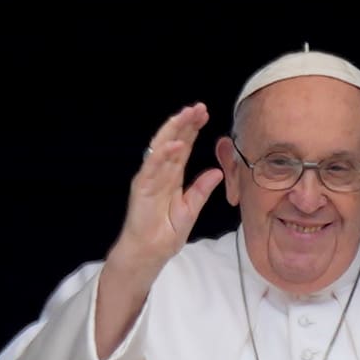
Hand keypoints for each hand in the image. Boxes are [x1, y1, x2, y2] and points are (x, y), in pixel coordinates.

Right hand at [110, 102, 223, 275]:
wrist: (150, 252)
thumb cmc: (166, 233)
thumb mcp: (191, 209)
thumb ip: (202, 190)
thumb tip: (217, 172)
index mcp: (172, 177)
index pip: (183, 147)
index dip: (193, 130)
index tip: (205, 115)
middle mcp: (160, 173)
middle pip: (173, 141)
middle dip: (185, 123)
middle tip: (199, 107)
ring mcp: (149, 178)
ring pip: (161, 147)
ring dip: (174, 130)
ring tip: (187, 114)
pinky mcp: (142, 188)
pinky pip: (153, 167)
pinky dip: (163, 154)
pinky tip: (176, 143)